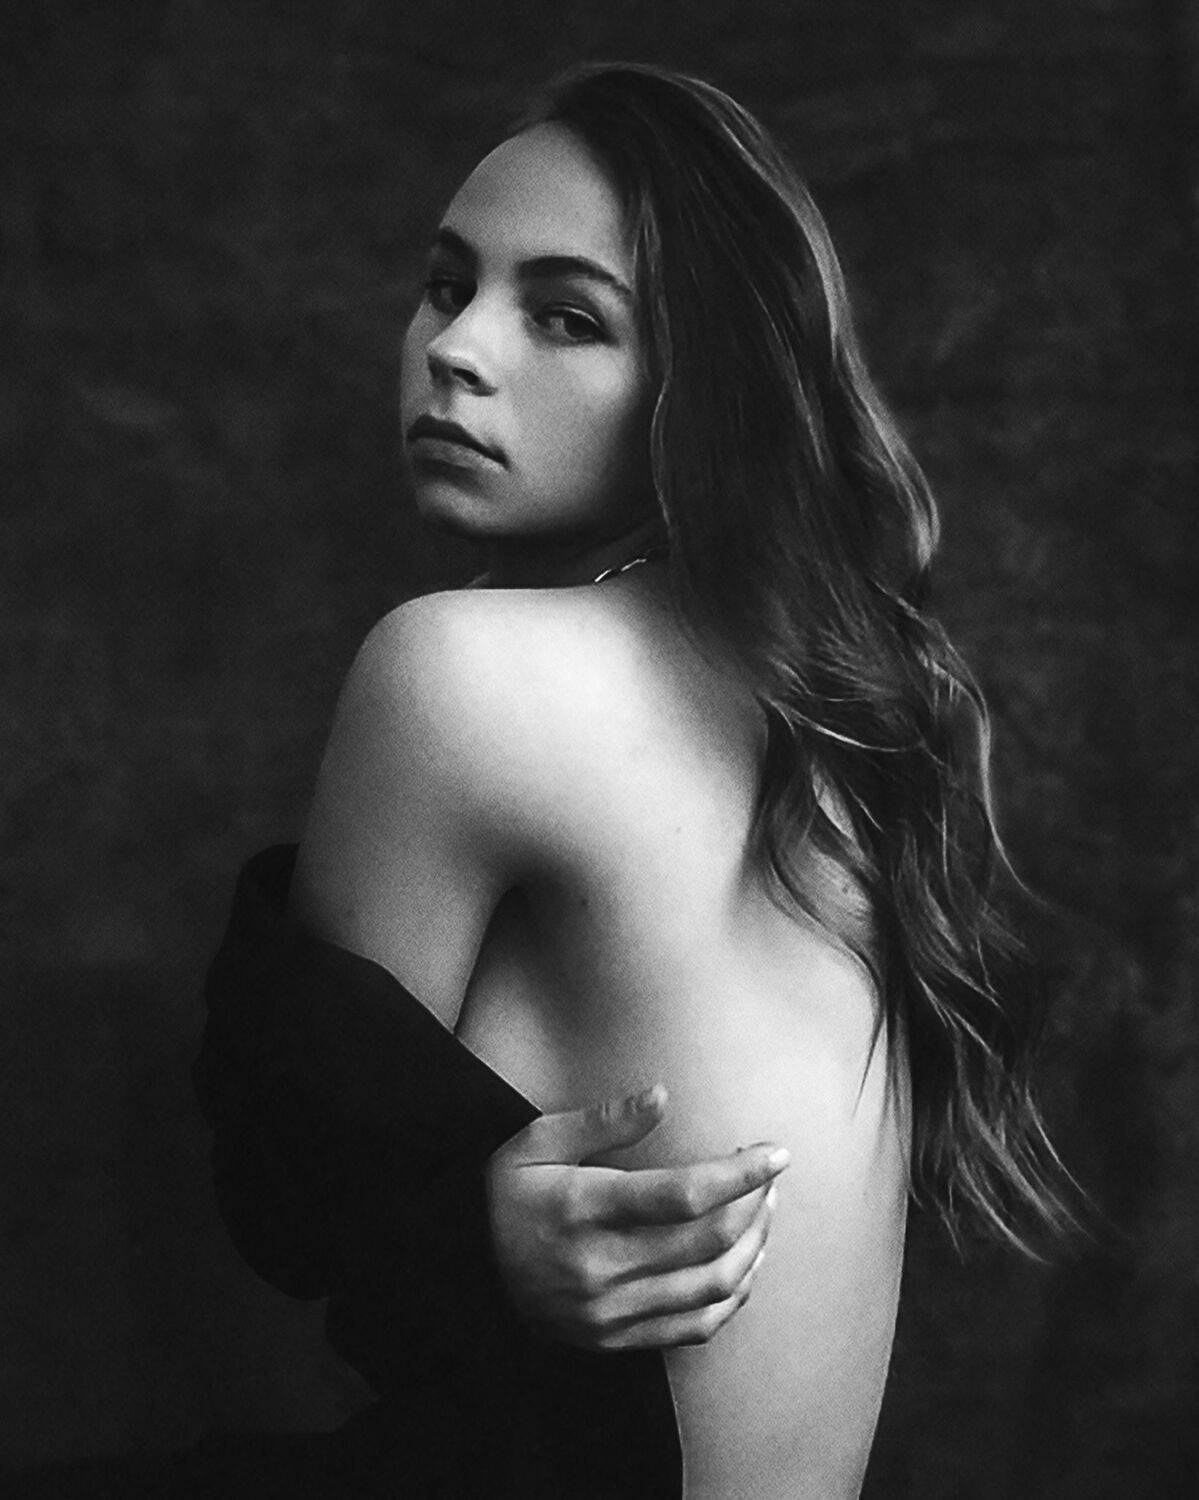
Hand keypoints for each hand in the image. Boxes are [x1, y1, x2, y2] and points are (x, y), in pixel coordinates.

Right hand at [485, 1085, 788, 1351]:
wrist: (463, 1270)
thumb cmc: (505, 1192)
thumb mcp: (538, 1140)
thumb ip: (604, 1121)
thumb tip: (662, 1096)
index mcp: (583, 1207)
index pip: (683, 1194)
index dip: (741, 1174)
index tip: (776, 1152)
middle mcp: (600, 1266)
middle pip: (709, 1242)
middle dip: (755, 1204)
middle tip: (769, 1176)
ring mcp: (609, 1311)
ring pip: (712, 1288)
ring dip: (754, 1247)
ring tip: (764, 1211)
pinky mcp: (615, 1340)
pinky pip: (695, 1327)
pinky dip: (733, 1295)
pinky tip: (743, 1262)